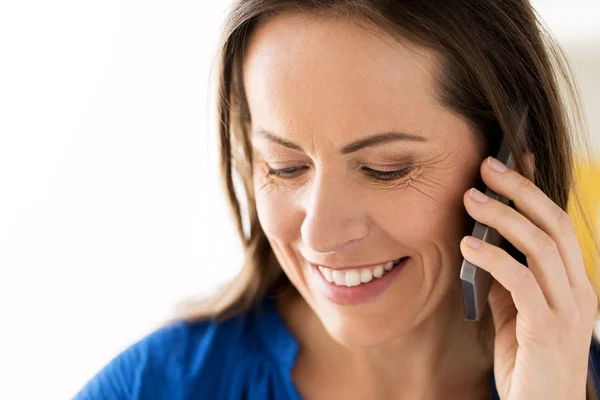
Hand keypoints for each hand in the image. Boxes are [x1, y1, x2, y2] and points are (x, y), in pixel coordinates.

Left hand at [460, 155, 597, 399]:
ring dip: (503, 217)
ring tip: (470, 198)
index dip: (534, 191)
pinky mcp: (547, 330)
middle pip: (553, 226)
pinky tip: (468, 245)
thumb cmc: (529, 363)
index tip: (510, 163)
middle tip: (486, 168)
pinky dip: (494, 258)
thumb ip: (508, 281)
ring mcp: (568, 311)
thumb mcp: (518, 313)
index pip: (557, 225)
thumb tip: (485, 245)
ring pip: (540, 248)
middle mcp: (579, 291)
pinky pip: (521, 283)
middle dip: (520, 191)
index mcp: (574, 284)